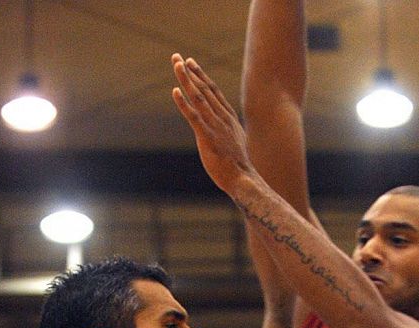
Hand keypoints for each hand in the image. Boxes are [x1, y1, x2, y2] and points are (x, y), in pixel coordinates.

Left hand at [171, 54, 253, 195]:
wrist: (243, 179)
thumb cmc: (237, 166)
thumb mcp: (235, 142)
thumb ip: (227, 132)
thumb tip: (225, 131)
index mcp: (228, 117)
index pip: (213, 91)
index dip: (201, 76)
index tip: (191, 63)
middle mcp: (221, 117)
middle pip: (203, 89)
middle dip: (190, 72)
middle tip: (177, 57)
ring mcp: (214, 126)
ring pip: (198, 98)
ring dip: (186, 80)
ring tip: (176, 65)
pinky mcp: (207, 137)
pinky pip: (193, 116)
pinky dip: (184, 103)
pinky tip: (175, 91)